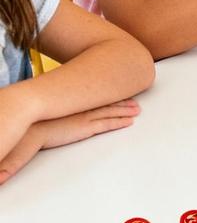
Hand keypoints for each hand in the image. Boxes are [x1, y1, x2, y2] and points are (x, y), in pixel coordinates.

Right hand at [0, 99, 139, 184]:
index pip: (99, 97)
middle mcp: (84, 106)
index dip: (112, 97)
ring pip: (112, 112)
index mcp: (77, 101)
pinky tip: (129, 122)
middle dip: (124, 103)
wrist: (33, 126)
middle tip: (136, 103)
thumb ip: (64, 108)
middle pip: (109, 103)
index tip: (122, 95)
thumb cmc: (39, 119)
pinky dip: (120, 122)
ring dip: (126, 111)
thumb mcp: (55, 110)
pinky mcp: (86, 128)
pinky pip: (108, 124)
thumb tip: (67, 111)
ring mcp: (87, 116)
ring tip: (137, 111)